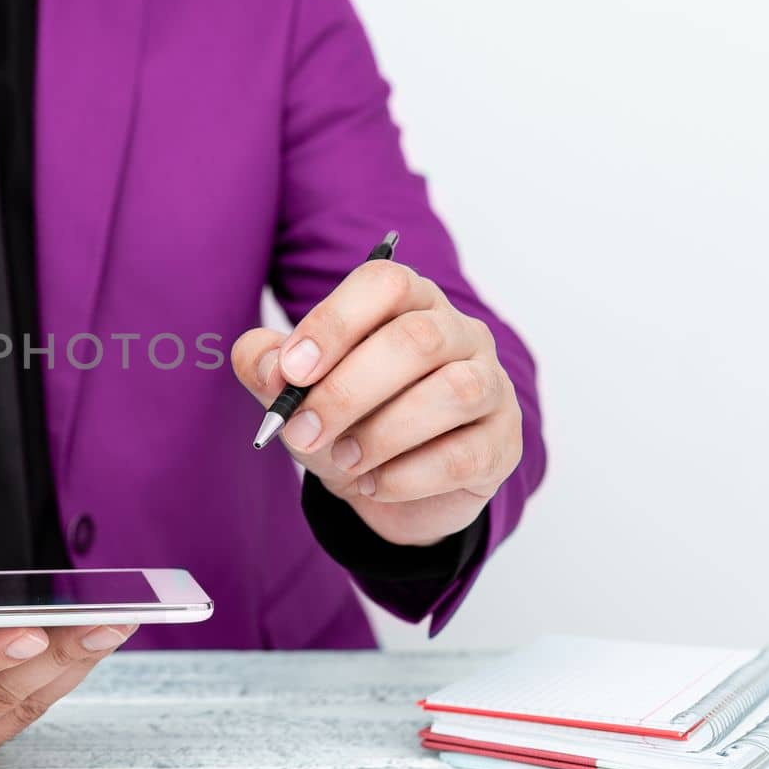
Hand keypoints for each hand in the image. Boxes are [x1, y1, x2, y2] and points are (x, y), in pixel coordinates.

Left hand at [232, 261, 522, 546]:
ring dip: (382, 434)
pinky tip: (373, 484)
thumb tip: (266, 364)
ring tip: (341, 460)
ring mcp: (491, 386)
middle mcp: (460, 332)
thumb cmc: (344, 419)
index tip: (291, 370)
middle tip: (301, 430)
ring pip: (453, 393)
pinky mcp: (502, 444)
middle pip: (417, 340)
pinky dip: (407, 476)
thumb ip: (269, 367)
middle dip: (348, 390)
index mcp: (408, 301)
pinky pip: (465, 455)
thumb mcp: (296, 392)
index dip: (335, 323)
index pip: (385, 284)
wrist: (383, 485)